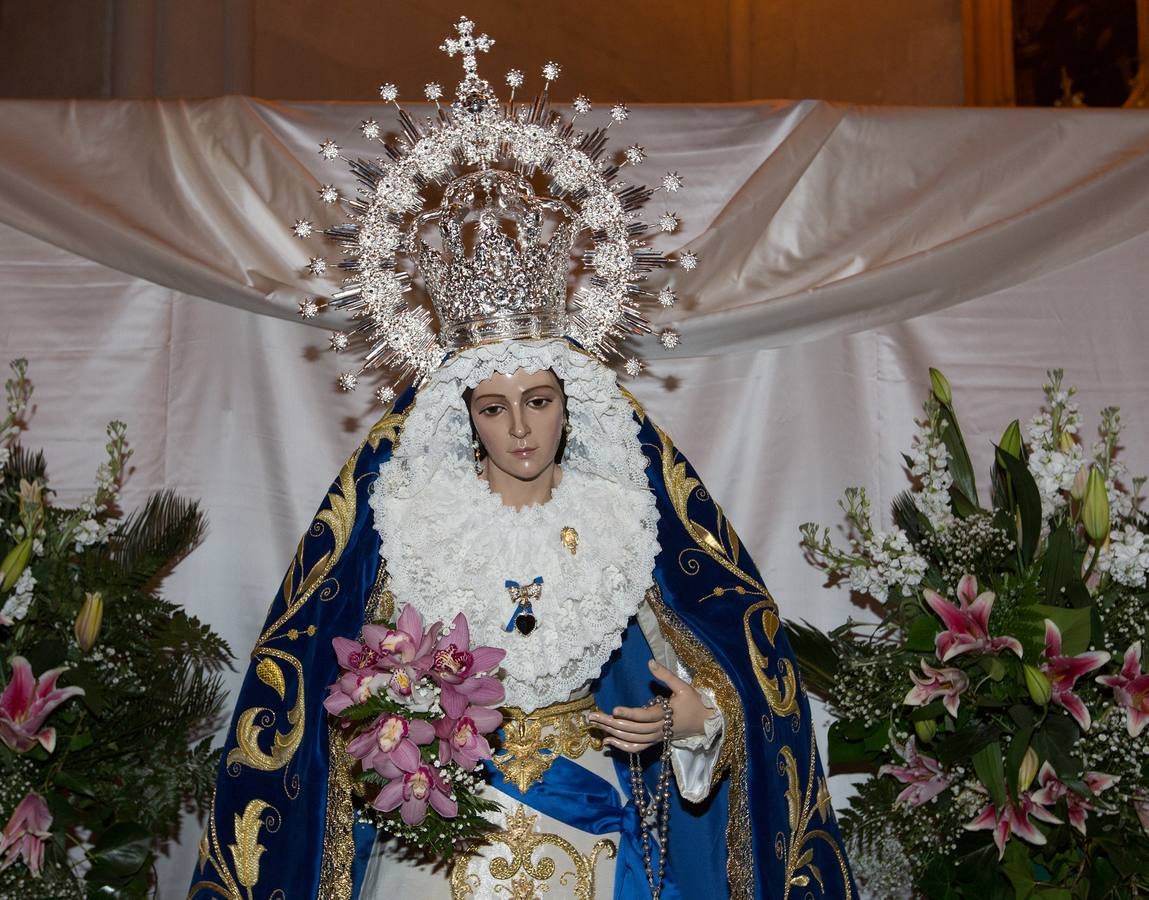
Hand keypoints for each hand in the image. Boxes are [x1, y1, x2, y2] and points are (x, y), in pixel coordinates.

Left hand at [588, 659, 710, 752]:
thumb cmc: (694, 702)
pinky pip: (637, 748)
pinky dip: (622, 747)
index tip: (613, 709)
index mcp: (665, 714)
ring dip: (613, 733)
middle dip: (612, 723)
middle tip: (592, 717)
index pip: (643, 716)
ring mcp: (655, 738)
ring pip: (632, 739)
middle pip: (633, 729)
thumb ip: (666, 675)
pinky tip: (607, 742)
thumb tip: (650, 662)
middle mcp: (658, 729)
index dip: (628, 714)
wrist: (705, 723)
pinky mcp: (654, 742)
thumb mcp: (683, 686)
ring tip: (596, 725)